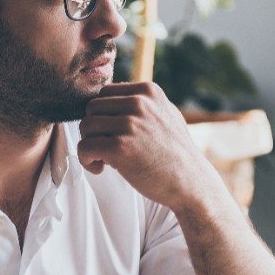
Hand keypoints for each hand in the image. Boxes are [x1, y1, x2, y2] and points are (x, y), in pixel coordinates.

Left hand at [77, 81, 214, 211]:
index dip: (102, 115)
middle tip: (105, 148)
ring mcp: (129, 124)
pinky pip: (84, 148)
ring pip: (85, 127)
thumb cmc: (176, 153)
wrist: (191, 183)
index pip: (104, 93)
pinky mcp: (120, 148)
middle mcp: (139, 103)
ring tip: (103, 159)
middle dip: (93, 129)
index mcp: (148, 91)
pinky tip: (100, 168)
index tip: (111, 133)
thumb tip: (117, 95)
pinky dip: (86, 160)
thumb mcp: (167, 115)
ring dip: (89, 145)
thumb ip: (144, 104)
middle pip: (91, 108)